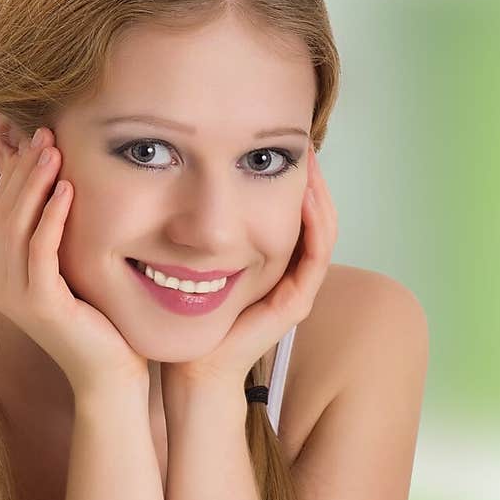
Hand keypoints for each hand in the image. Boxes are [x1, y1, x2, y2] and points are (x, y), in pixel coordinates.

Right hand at [0, 126, 149, 395]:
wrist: (110, 375)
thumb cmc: (99, 322)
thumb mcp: (72, 271)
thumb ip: (59, 238)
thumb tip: (66, 190)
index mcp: (3, 274)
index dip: (15, 173)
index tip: (38, 138)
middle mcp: (0, 284)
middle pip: (2, 211)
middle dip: (23, 169)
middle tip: (45, 132)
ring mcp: (15, 296)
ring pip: (15, 225)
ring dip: (35, 183)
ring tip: (54, 149)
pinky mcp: (41, 305)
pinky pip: (40, 251)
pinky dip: (51, 217)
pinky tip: (68, 190)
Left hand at [162, 145, 337, 389]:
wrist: (187, 362)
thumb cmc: (180, 310)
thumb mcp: (187, 250)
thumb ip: (192, 220)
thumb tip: (177, 166)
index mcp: (270, 258)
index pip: (292, 206)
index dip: (289, 172)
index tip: (277, 138)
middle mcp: (289, 271)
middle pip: (313, 213)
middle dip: (310, 174)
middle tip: (304, 137)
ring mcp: (296, 287)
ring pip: (322, 230)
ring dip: (319, 192)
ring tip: (309, 157)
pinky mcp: (295, 304)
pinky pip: (315, 257)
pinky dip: (315, 224)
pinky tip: (306, 195)